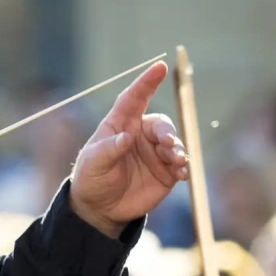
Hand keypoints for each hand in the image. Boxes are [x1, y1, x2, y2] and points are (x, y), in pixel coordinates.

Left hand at [70, 61, 188, 237]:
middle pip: (160, 124)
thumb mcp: (93, 164)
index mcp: (119, 125)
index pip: (134, 98)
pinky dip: (184, 166)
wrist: (101, 208)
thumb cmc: (92, 179)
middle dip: (167, 131)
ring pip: (174, 143)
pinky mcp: (166, 171)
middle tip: (168, 144)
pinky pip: (181, 164)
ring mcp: (155, 152)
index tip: (160, 67)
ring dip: (178, 150)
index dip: (146, 82)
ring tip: (176, 162)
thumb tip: (126, 137)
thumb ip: (108, 150)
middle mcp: (140, 134)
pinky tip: (181, 173)